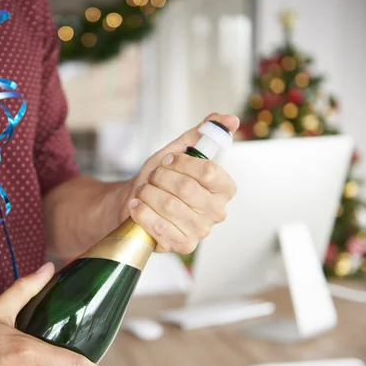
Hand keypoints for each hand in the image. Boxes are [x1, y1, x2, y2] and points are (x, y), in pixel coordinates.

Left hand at [122, 113, 238, 253]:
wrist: (135, 202)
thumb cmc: (159, 179)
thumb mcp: (179, 151)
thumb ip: (204, 133)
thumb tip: (230, 120)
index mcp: (223, 188)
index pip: (209, 171)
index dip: (181, 163)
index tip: (167, 161)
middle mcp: (217, 211)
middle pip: (186, 188)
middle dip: (160, 178)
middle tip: (152, 178)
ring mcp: (201, 231)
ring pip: (169, 206)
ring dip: (148, 194)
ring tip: (144, 192)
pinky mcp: (183, 246)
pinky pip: (159, 226)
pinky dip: (142, 212)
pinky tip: (138, 206)